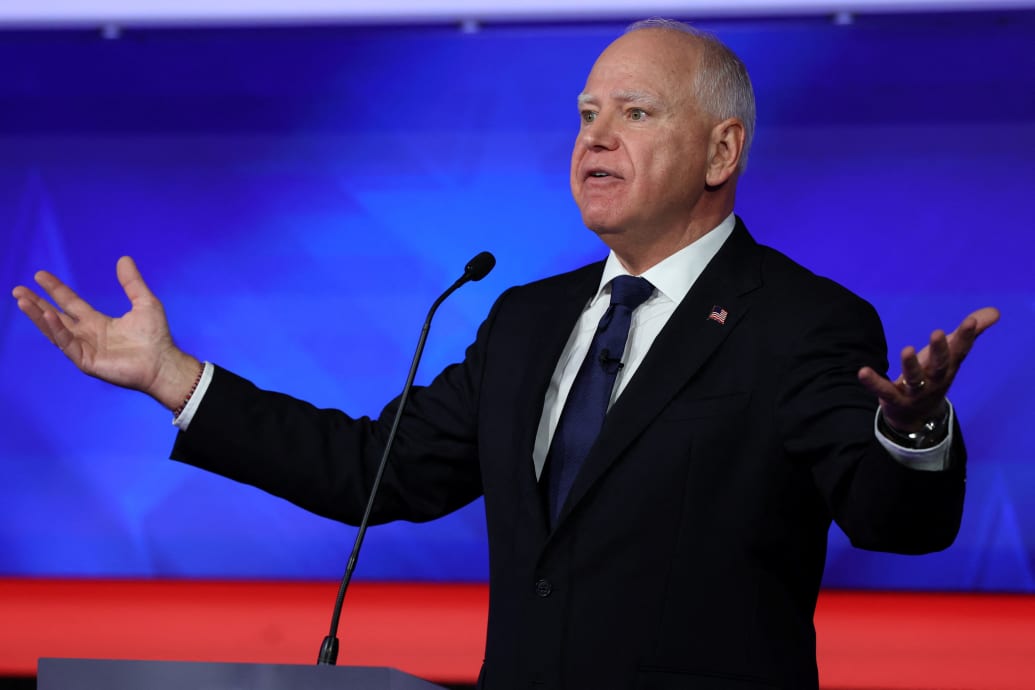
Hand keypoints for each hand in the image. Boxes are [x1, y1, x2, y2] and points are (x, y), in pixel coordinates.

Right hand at [11, 256, 200, 410]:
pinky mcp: (86, 361)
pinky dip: (57, 330)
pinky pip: (67, 344)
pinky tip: (48, 316)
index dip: (55, 290)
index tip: (40, 275)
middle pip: (56, 316)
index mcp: (98, 323)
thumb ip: (132, 282)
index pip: (70, 303)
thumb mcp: (144, 302)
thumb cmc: (156, 337)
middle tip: (18, 290)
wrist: (163, 362)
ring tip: (22, 301)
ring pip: (55, 330)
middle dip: (37, 304)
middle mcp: (88, 335)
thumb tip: (124, 258)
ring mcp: (85, 349)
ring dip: (38, 316)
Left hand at [858, 307, 999, 431]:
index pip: (959, 350)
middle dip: (939, 350)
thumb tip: (994, 311)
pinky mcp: (894, 399)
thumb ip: (967, 334)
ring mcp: (915, 392)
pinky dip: (874, 382)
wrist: (917, 416)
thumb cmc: (933, 376)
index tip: (970, 320)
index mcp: (947, 367)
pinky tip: (862, 372)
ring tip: (906, 349)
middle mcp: (934, 379)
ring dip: (911, 365)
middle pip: (940, 365)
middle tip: (937, 333)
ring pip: (915, 379)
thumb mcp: (950, 355)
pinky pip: (884, 391)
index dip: (965, 336)